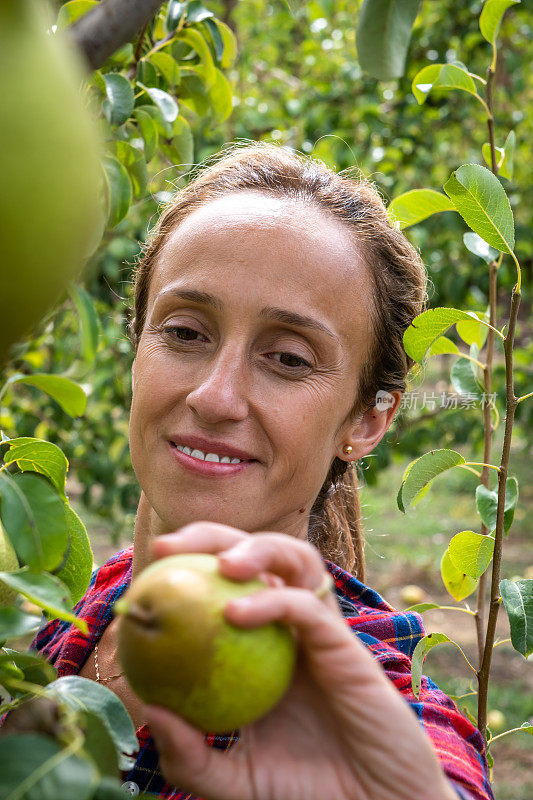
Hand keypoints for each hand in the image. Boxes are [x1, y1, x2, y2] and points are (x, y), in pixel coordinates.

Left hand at [144, 523, 455, 799]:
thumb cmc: (305, 793)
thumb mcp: (232, 781)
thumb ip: (190, 756)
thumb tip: (148, 711)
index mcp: (263, 645)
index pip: (224, 586)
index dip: (186, 568)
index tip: (144, 576)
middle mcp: (290, 626)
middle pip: (255, 555)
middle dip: (212, 536)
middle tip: (166, 548)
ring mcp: (319, 630)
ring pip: (295, 558)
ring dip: (255, 548)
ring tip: (220, 564)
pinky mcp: (344, 644)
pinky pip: (307, 606)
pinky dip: (273, 599)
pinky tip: (237, 613)